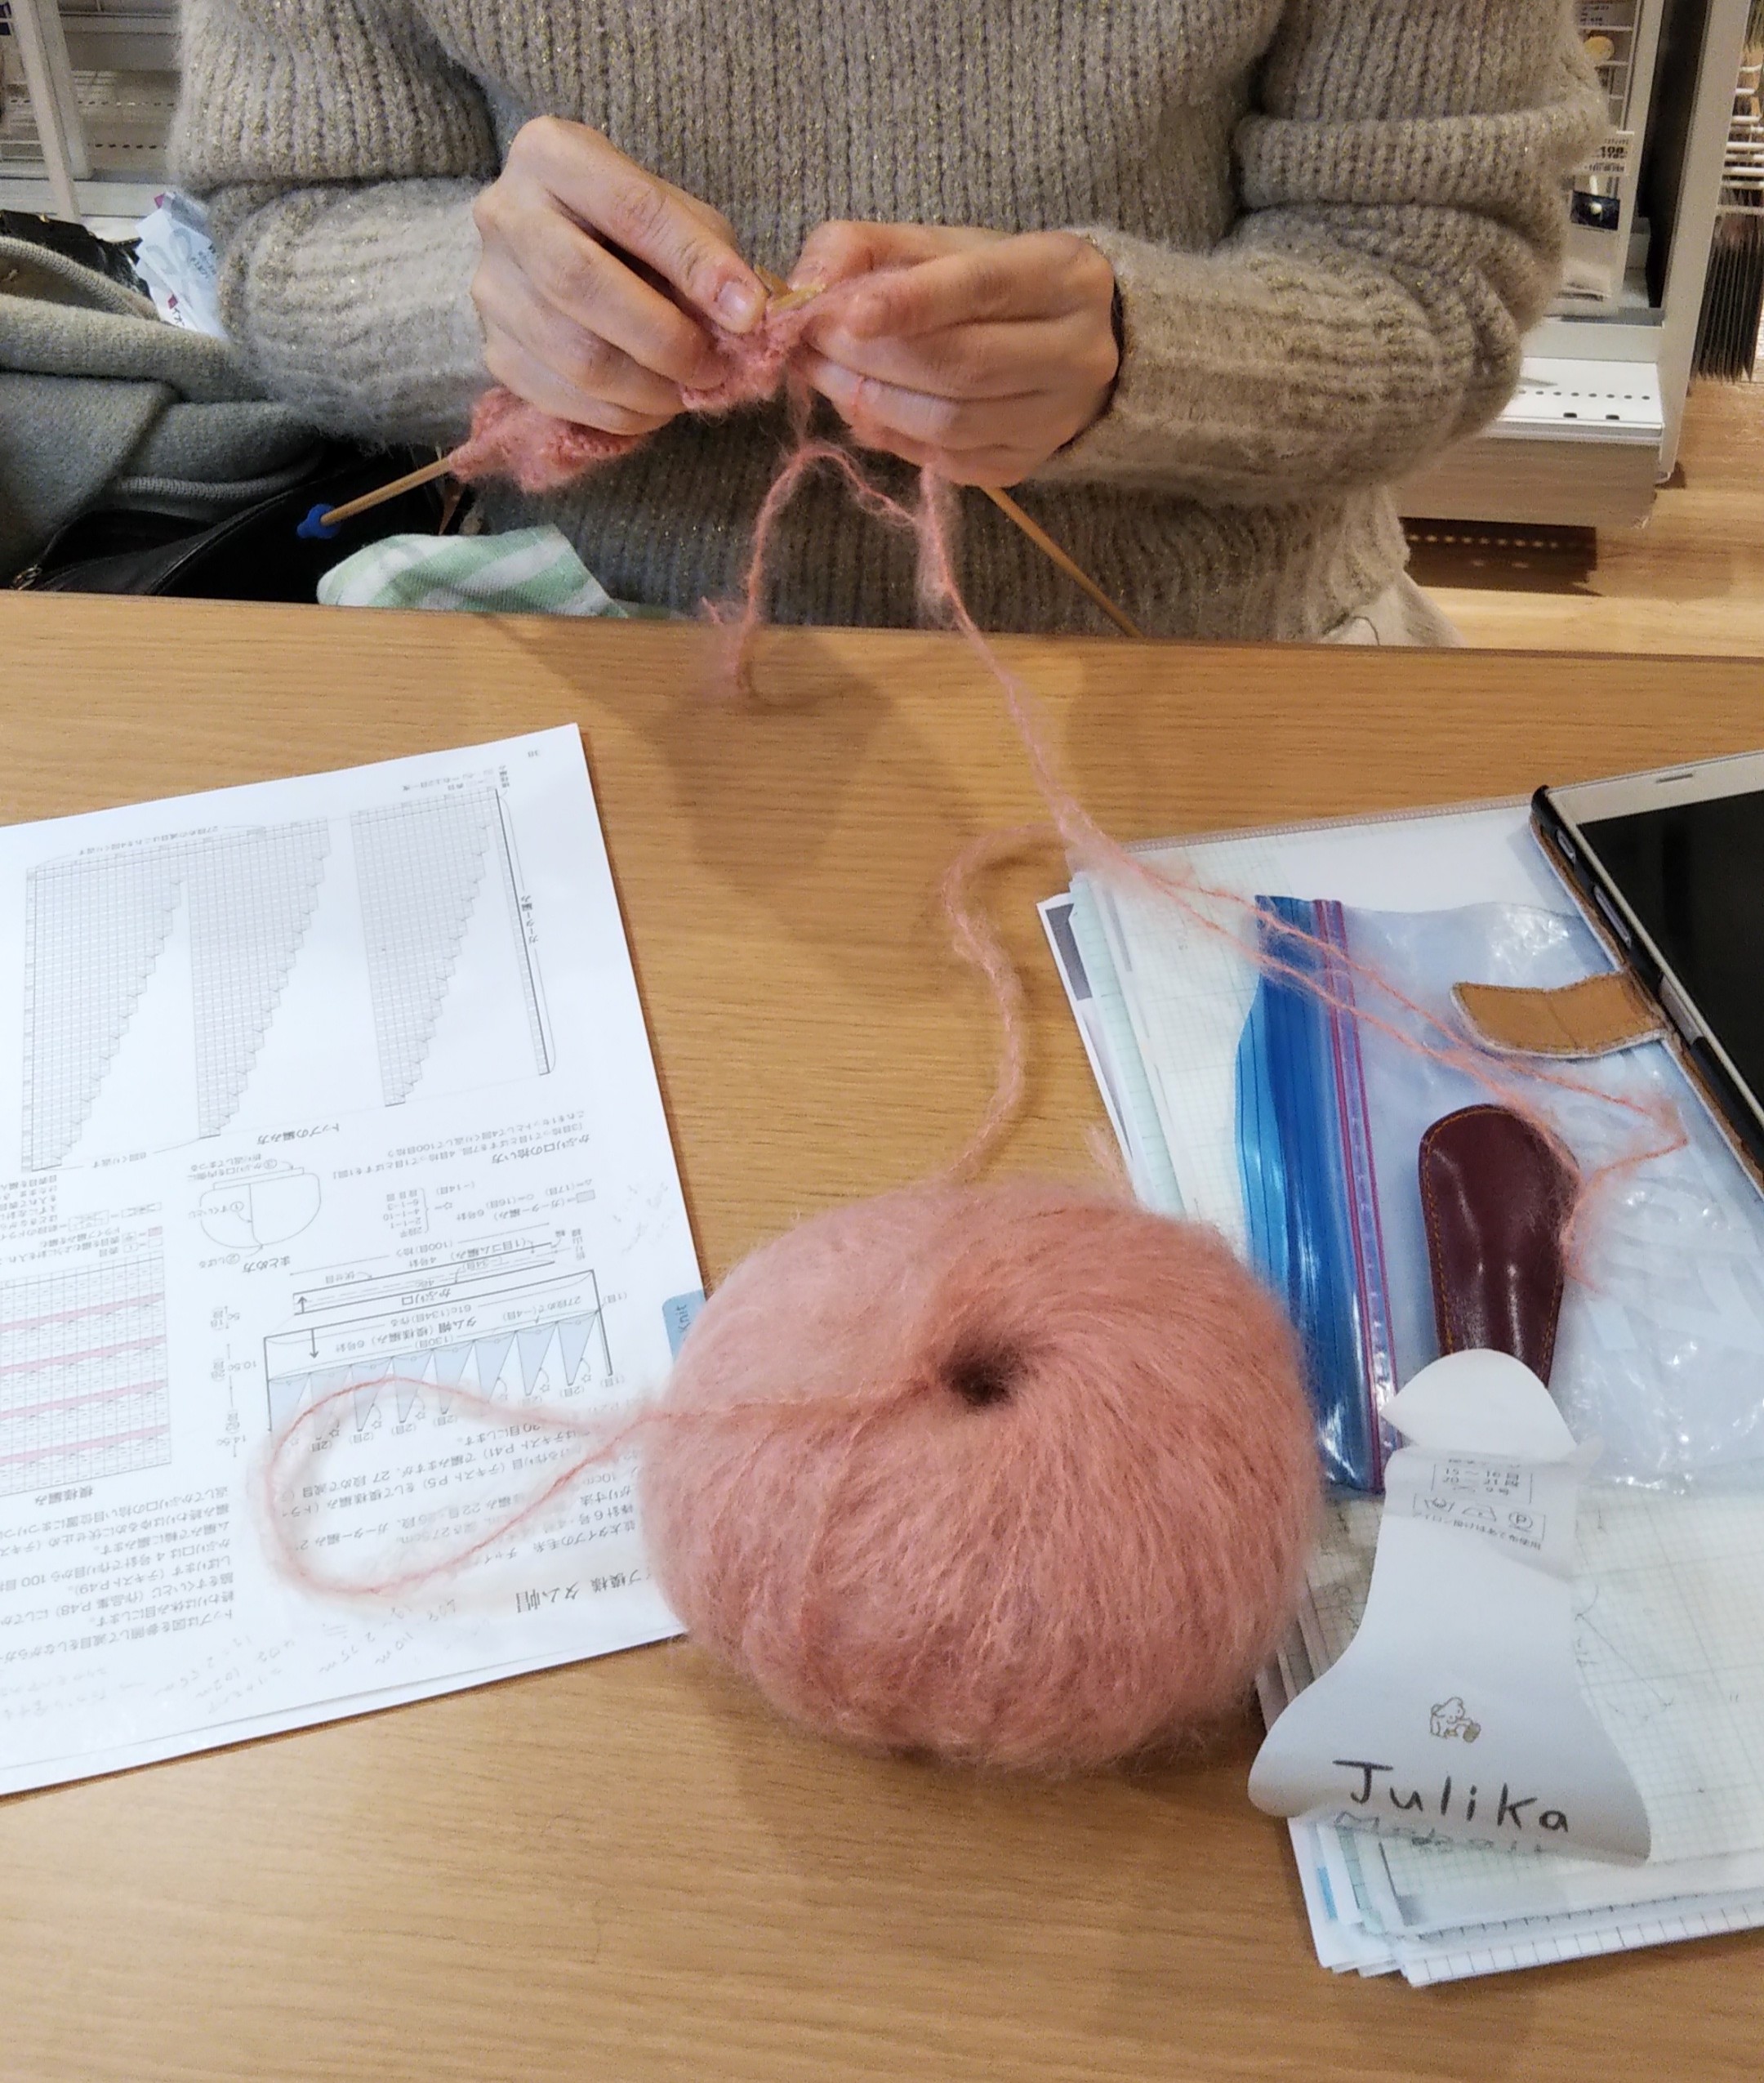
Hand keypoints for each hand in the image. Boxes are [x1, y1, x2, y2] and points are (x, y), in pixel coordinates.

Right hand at [471, 117, 767, 433]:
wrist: (551, 248)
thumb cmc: (626, 226)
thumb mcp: (674, 213)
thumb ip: (707, 253)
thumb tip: (744, 317)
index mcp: (552, 155)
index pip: (629, 210)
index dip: (695, 266)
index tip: (748, 312)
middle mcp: (505, 214)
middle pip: (581, 285)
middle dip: (664, 339)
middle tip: (714, 368)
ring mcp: (490, 287)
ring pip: (575, 356)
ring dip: (649, 390)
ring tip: (689, 391)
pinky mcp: (493, 350)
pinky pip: (561, 400)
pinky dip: (620, 416)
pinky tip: (651, 406)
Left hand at [791, 223, 1118, 485]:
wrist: (1065, 344)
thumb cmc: (992, 285)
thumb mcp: (939, 245)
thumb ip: (867, 246)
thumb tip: (806, 284)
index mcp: (1063, 274)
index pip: (984, 287)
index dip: (912, 303)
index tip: (848, 312)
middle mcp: (1076, 351)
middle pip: (962, 364)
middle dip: (872, 356)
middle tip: (811, 342)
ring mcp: (1055, 417)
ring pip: (951, 422)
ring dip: (871, 402)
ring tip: (823, 373)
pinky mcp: (1026, 462)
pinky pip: (948, 462)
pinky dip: (893, 437)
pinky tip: (862, 410)